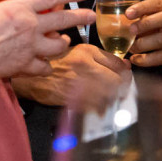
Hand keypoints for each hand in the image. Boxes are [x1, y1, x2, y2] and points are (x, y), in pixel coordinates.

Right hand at [0, 0, 95, 80]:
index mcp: (20, 8)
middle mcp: (30, 26)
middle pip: (64, 21)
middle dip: (81, 17)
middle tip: (91, 16)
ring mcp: (30, 47)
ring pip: (58, 46)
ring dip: (63, 44)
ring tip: (65, 41)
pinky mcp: (25, 66)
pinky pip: (44, 67)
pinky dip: (46, 67)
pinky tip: (46, 65)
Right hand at [11, 43, 129, 106]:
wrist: (34, 78)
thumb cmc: (57, 62)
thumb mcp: (81, 52)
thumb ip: (105, 58)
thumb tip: (126, 66)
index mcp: (88, 54)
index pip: (119, 66)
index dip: (127, 74)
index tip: (127, 78)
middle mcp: (85, 69)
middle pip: (117, 82)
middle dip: (124, 88)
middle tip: (124, 91)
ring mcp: (80, 86)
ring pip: (110, 97)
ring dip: (115, 100)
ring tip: (114, 100)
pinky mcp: (75, 102)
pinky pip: (97, 107)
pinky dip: (103, 109)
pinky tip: (102, 107)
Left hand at [125, 0, 161, 67]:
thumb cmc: (159, 27)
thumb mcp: (152, 17)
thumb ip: (139, 18)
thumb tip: (117, 24)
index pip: (156, 3)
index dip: (141, 8)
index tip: (128, 14)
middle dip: (145, 25)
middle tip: (131, 30)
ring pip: (161, 39)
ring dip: (143, 45)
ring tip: (131, 48)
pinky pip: (161, 57)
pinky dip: (146, 60)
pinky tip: (136, 59)